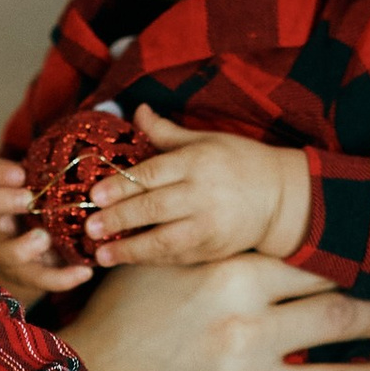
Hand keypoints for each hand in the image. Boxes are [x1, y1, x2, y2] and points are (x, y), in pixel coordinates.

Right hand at [0, 153, 90, 306]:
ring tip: (44, 239)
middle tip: (28, 198)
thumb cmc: (37, 214)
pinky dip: (63, 278)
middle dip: (6, 201)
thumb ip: (54, 169)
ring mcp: (8, 252)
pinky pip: (42, 279)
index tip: (19, 172)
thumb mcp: (37, 189)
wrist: (23, 264)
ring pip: (8, 251)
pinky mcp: (27, 277)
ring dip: (25, 245)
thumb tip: (103, 128)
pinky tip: (85, 272)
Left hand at [89, 116, 310, 267]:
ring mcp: (208, 226)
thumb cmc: (239, 162)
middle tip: (89, 226)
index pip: (152, 175)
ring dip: (129, 249)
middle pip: (153, 209)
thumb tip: (135, 111)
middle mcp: (203, 195)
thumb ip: (166, 132)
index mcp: (198, 162)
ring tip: (100, 254)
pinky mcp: (212, 250)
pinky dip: (149, 259)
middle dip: (118, 219)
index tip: (94, 194)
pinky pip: (175, 257)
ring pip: (163, 241)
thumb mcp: (206, 140)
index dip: (121, 186)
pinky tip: (127, 259)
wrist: (280, 198)